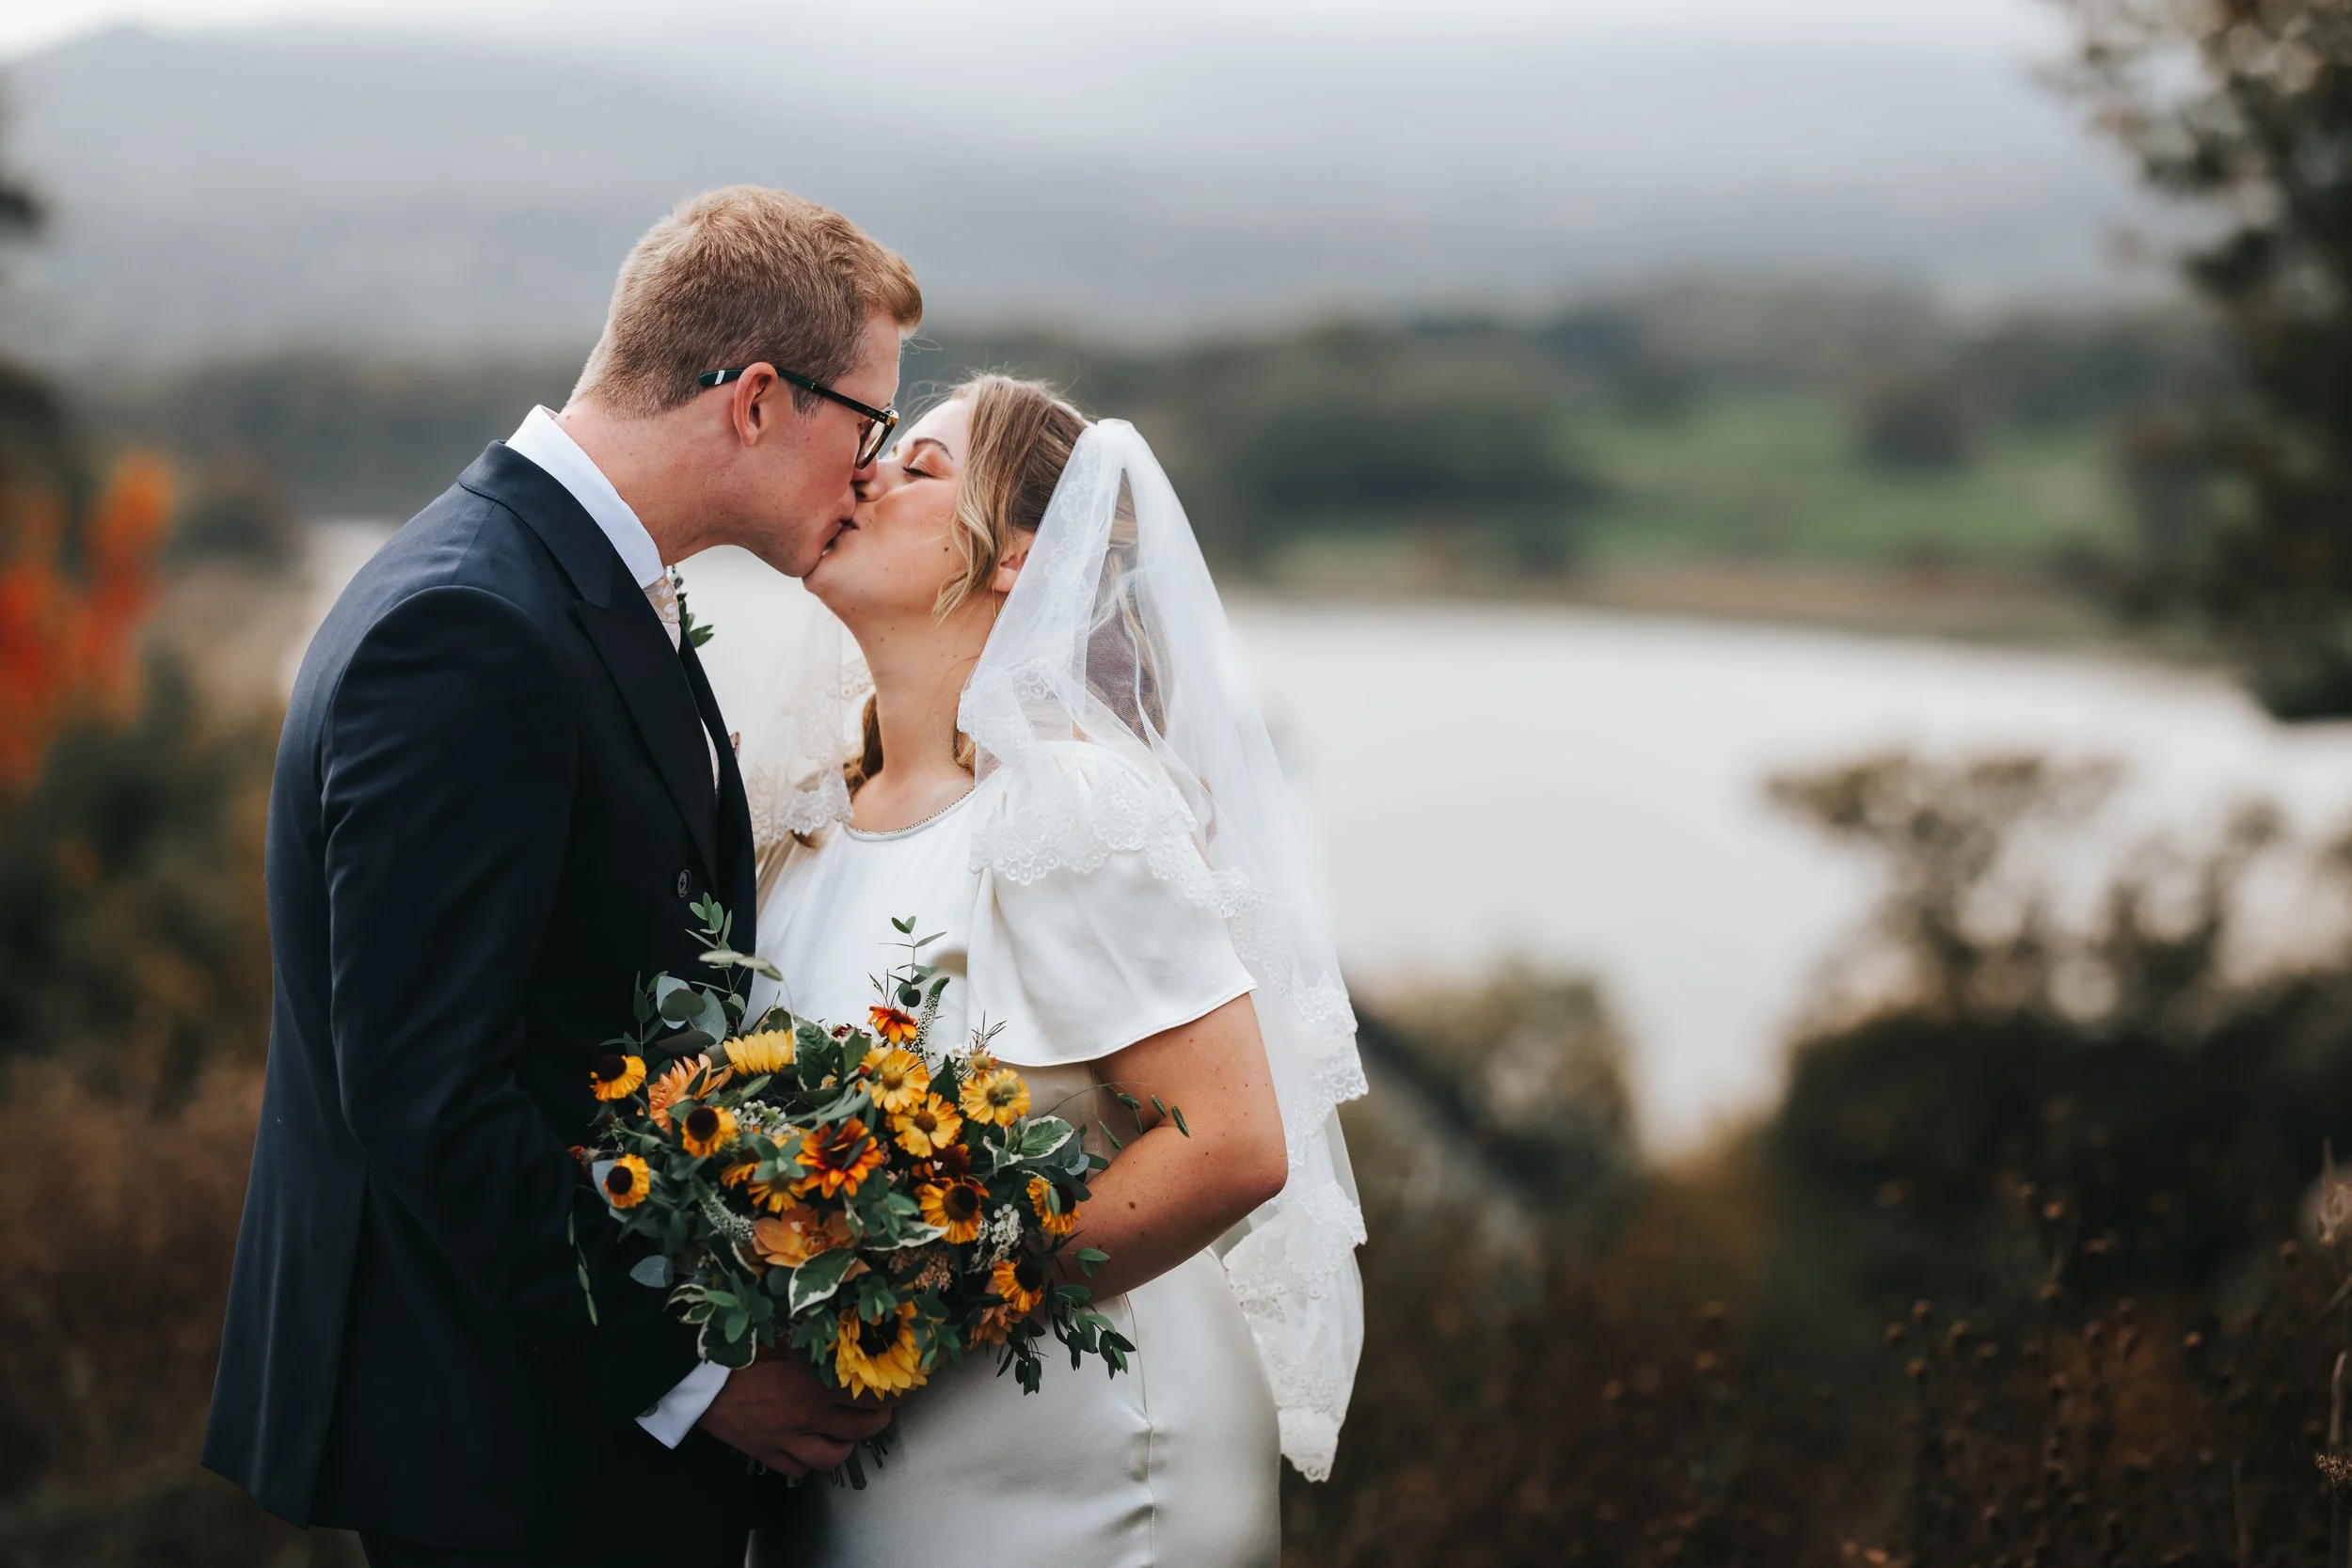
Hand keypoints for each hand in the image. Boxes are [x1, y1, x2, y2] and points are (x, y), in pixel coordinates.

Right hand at [696, 1356, 895, 1476]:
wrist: (698, 1385)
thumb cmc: (738, 1356)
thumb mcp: (780, 1342)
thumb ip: (809, 1348)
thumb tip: (833, 1340)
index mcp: (813, 1386)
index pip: (866, 1395)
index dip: (888, 1392)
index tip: (897, 1386)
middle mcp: (807, 1418)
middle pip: (860, 1430)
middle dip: (876, 1420)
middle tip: (879, 1410)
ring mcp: (788, 1441)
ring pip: (833, 1458)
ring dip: (845, 1445)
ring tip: (846, 1433)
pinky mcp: (767, 1455)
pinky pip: (798, 1470)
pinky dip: (807, 1462)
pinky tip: (808, 1447)